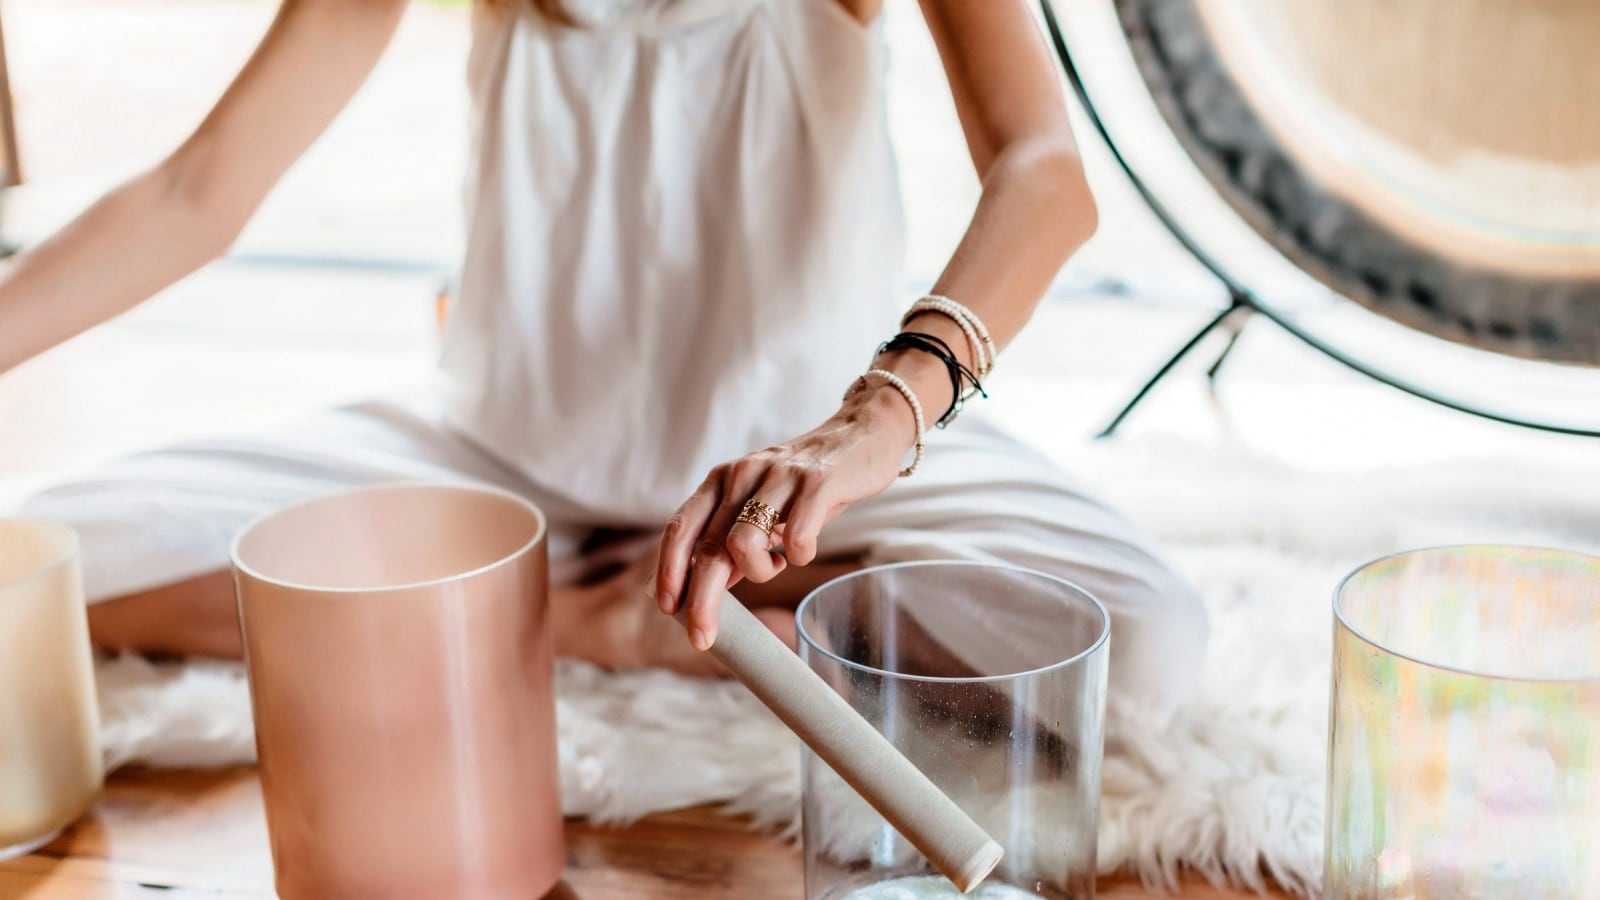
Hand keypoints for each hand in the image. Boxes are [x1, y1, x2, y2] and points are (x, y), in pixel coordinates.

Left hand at [655, 381, 921, 650]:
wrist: (863, 434)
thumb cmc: (807, 482)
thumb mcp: (761, 504)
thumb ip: (733, 537)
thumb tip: (709, 585)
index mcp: (721, 481)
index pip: (681, 528)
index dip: (668, 571)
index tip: (667, 609)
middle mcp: (743, 474)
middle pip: (709, 548)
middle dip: (702, 600)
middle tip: (704, 637)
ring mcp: (780, 476)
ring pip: (744, 543)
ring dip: (758, 572)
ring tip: (777, 564)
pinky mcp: (819, 482)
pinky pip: (798, 536)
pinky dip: (800, 556)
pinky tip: (804, 551)